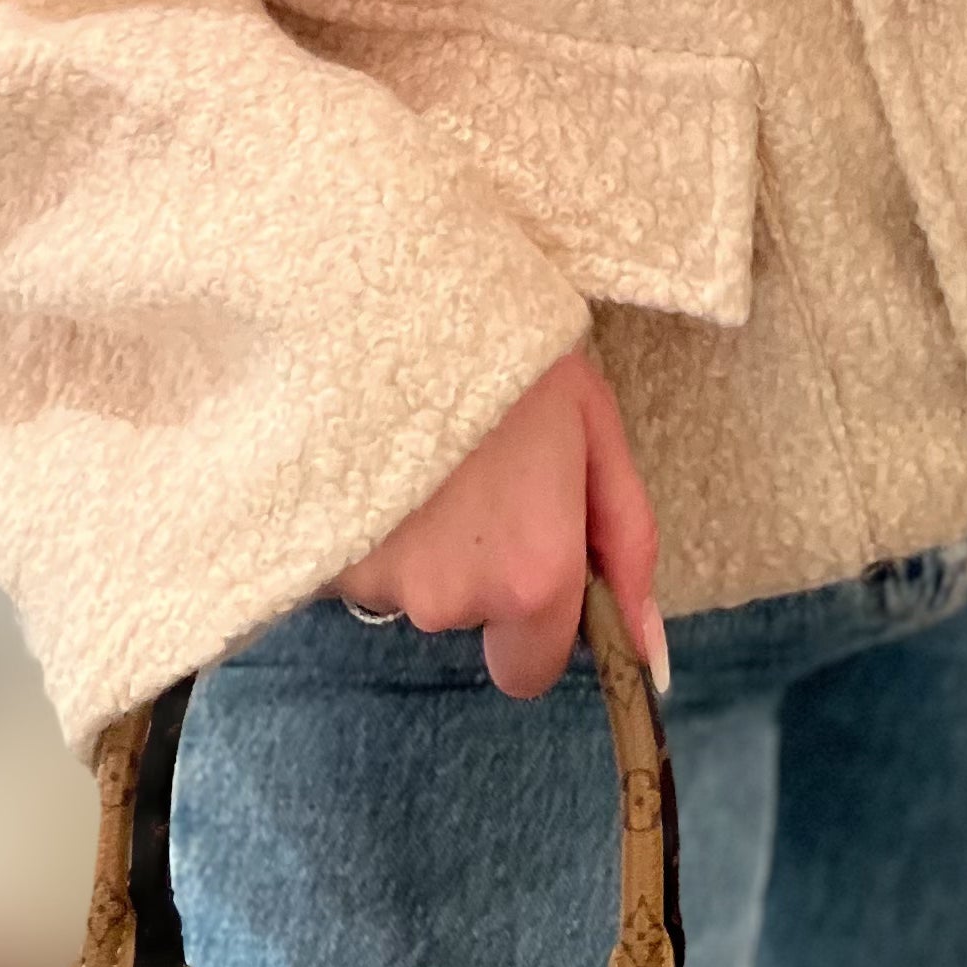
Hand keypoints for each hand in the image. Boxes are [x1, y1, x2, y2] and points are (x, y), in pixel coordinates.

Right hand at [333, 345, 667, 700]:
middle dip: (471, 570)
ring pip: (406, 586)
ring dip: (416, 538)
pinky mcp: (315, 556)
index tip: (525, 549)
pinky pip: (351, 560)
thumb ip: (627, 546)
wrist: (390, 294)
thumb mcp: (594, 429)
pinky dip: (367, 520)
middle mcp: (451, 599)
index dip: (532, 619)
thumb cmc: (509, 352)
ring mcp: (376, 581)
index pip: (530, 671)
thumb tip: (651, 660)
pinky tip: (375, 451)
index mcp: (533, 577)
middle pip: (465, 617)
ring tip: (422, 447)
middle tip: (473, 474)